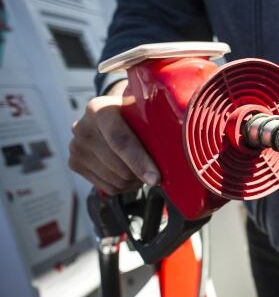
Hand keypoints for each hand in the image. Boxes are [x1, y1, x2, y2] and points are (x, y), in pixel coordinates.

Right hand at [68, 80, 159, 194]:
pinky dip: (124, 186)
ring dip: (134, 181)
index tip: (156, 179)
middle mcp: (82, 127)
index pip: (120, 141)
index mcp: (100, 109)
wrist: (111, 116)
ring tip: (143, 168)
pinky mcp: (74, 163)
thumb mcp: (144, 111)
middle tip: (156, 169)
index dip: (140, 162)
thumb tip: (184, 142)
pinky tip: (130, 173)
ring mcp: (76, 147)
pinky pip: (107, 187)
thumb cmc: (135, 115)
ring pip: (115, 180)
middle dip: (141, 173)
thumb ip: (157, 122)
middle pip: (119, 166)